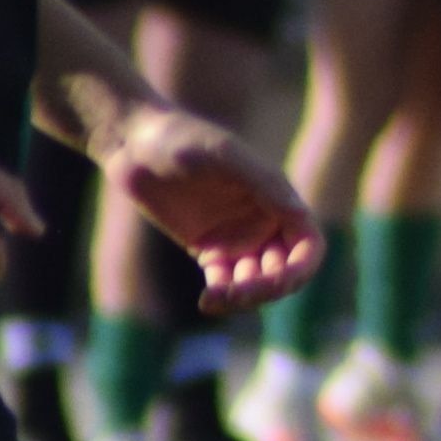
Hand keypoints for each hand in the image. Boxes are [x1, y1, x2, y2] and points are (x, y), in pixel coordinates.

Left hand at [106, 108, 326, 306]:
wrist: (133, 143)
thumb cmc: (180, 138)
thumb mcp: (222, 154)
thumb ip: (262, 182)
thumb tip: (300, 214)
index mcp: (277, 198)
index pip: (308, 245)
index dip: (301, 269)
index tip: (277, 283)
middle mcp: (263, 221)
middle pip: (283, 270)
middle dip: (267, 288)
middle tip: (235, 294)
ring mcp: (236, 237)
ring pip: (255, 282)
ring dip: (244, 297)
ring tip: (215, 299)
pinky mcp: (208, 249)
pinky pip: (224, 282)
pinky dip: (221, 296)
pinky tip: (207, 301)